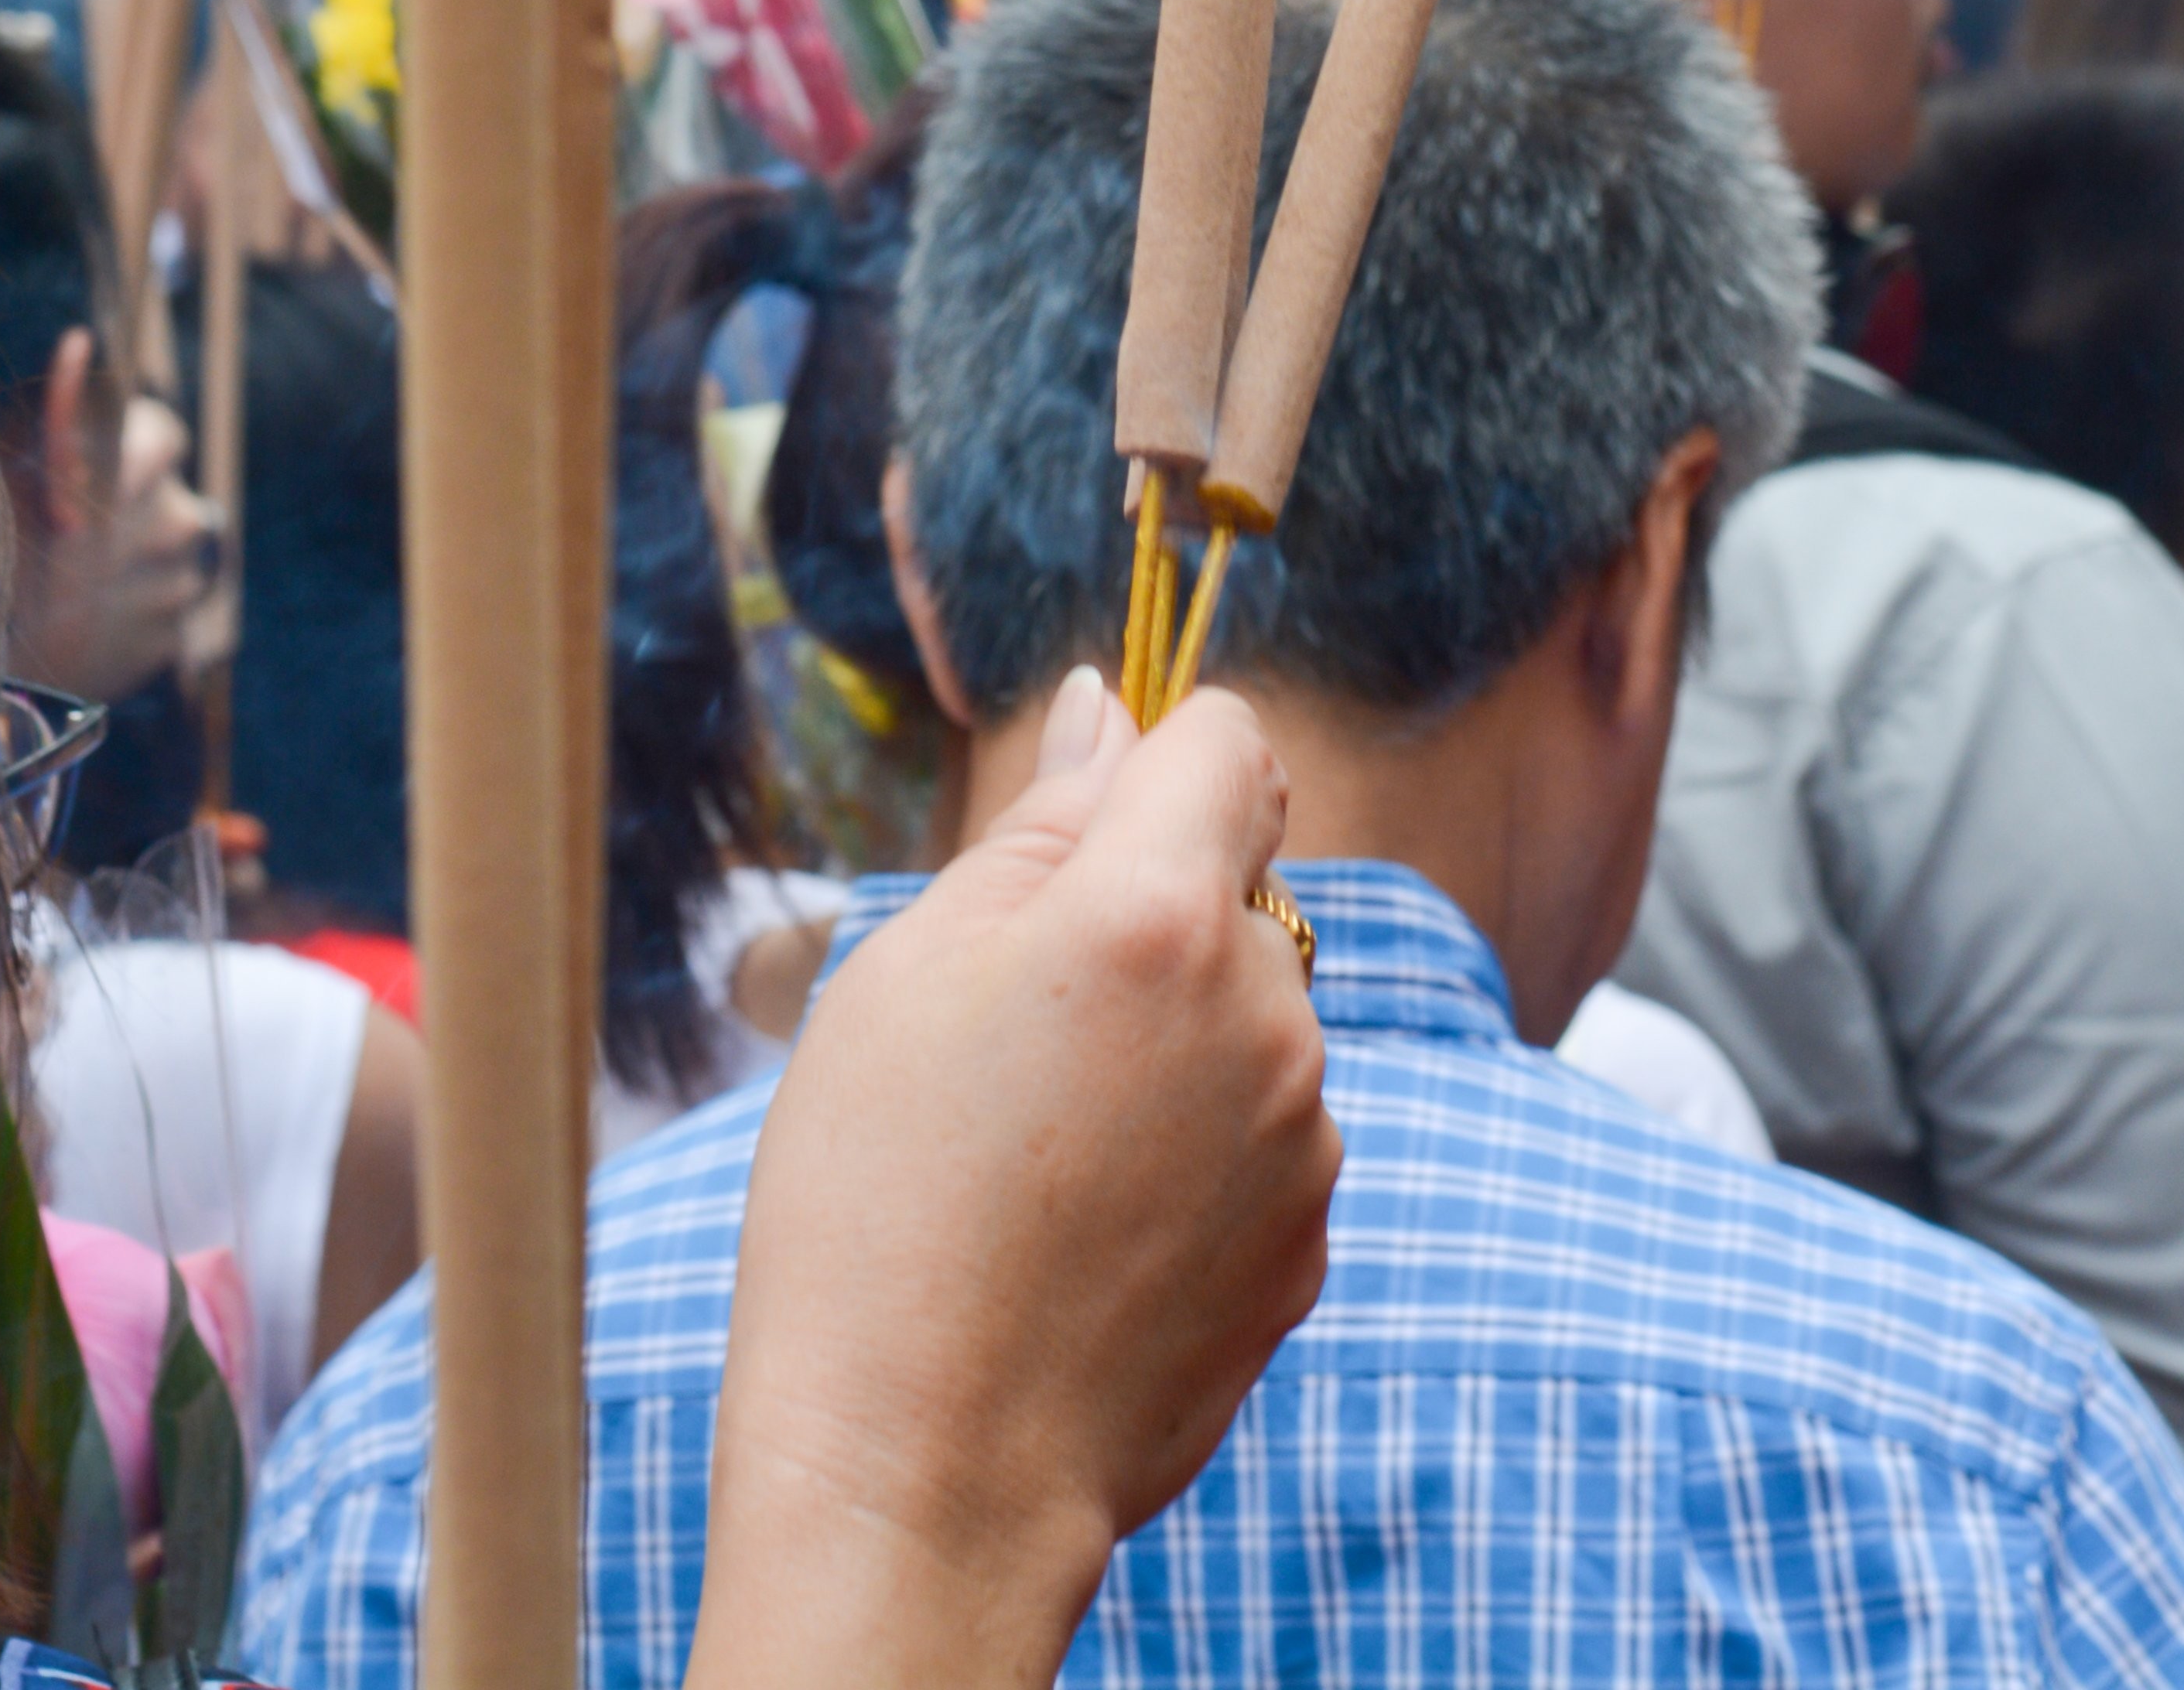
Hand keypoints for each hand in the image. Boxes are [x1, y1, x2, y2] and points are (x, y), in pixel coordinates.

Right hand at [10, 343, 219, 707]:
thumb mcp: (12, 458)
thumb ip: (57, 403)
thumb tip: (80, 345)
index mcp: (149, 462)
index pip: (161, 434)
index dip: (118, 457)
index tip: (77, 490)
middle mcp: (181, 517)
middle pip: (162, 501)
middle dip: (121, 516)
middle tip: (68, 544)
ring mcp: (181, 583)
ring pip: (162, 558)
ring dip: (127, 567)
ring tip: (72, 589)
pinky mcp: (172, 639)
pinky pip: (156, 614)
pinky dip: (125, 614)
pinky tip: (82, 623)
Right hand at [688, 669, 1338, 1689]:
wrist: (920, 1478)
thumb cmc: (873, 1209)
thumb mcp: (908, 973)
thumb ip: (1038, 824)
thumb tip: (1109, 704)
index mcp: (1155, 911)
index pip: (1229, 738)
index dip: (1155, 765)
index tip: (1083, 839)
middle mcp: (1263, 1003)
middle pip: (1241, 878)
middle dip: (1155, 914)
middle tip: (1023, 1033)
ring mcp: (1301, 1128)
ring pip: (1254, 1009)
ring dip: (1180, 1038)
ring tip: (1045, 1154)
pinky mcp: (1309, 1236)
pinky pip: (1265, 1130)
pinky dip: (1200, 1151)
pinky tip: (1092, 1231)